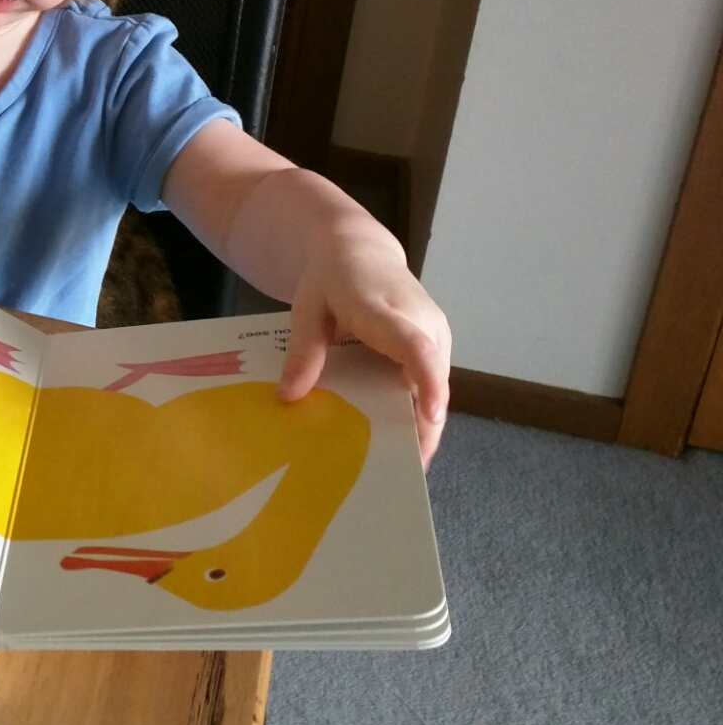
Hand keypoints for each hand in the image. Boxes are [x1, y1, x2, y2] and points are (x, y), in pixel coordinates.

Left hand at [276, 216, 452, 466]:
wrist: (358, 250)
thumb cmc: (330, 279)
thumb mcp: (307, 310)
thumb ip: (302, 351)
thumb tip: (288, 397)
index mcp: (389, 311)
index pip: (415, 347)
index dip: (426, 382)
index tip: (429, 416)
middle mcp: (423, 323)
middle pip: (433, 380)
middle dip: (424, 426)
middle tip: (403, 474)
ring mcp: (434, 333)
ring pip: (435, 386)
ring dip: (423, 424)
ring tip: (400, 468)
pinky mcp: (434, 343)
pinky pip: (430, 380)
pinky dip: (418, 409)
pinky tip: (399, 439)